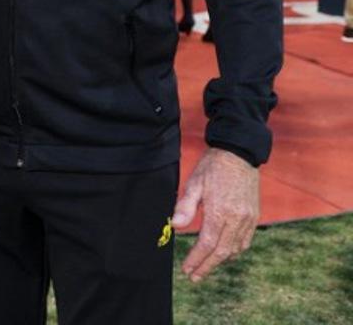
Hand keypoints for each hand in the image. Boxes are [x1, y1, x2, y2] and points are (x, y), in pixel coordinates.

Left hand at [172, 147, 259, 281]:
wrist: (238, 153)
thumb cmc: (212, 168)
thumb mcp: (194, 183)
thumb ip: (185, 207)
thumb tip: (177, 227)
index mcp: (220, 211)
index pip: (207, 244)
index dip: (196, 259)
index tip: (187, 269)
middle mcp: (237, 218)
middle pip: (222, 251)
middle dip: (207, 266)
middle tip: (194, 277)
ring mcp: (248, 218)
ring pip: (235, 249)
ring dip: (220, 261)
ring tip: (206, 267)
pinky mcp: (254, 215)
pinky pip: (245, 241)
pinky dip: (234, 251)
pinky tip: (224, 254)